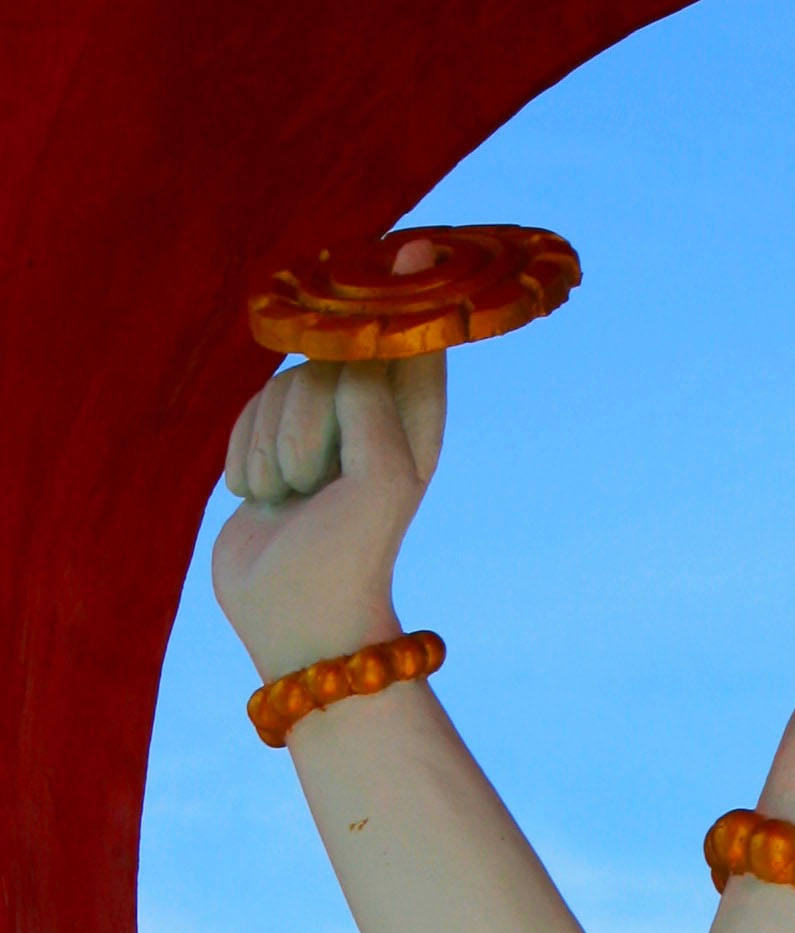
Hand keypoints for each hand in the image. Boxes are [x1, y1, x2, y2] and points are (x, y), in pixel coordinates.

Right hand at [212, 353, 444, 685]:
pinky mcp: (270, 451)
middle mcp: (369, 425)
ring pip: (280, 385)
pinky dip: (242, 454)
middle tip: (310, 482)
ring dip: (269, 445)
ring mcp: (317, 437)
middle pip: (324, 362)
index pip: (414, 346)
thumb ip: (369, 402)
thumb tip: (337, 360)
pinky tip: (258, 498)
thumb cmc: (347, 556)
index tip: (377, 315)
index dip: (391, 322)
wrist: (294, 617)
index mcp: (413, 429)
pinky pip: (247, 410)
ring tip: (286, 499)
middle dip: (302, 418)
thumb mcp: (382, 475)